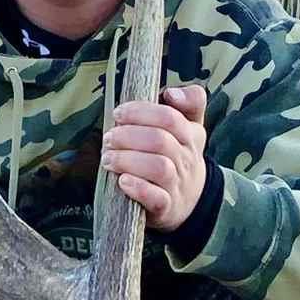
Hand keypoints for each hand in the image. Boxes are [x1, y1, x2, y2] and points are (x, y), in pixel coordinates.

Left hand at [102, 83, 208, 233]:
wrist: (190, 201)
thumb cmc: (179, 157)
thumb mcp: (190, 127)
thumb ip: (188, 102)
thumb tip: (171, 92)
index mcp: (191, 134)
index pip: (170, 117)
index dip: (141, 112)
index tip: (119, 113)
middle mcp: (187, 158)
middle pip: (160, 140)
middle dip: (128, 136)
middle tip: (108, 138)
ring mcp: (178, 183)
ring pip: (158, 167)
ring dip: (128, 160)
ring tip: (108, 159)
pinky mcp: (167, 207)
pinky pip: (157, 198)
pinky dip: (138, 188)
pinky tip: (122, 181)